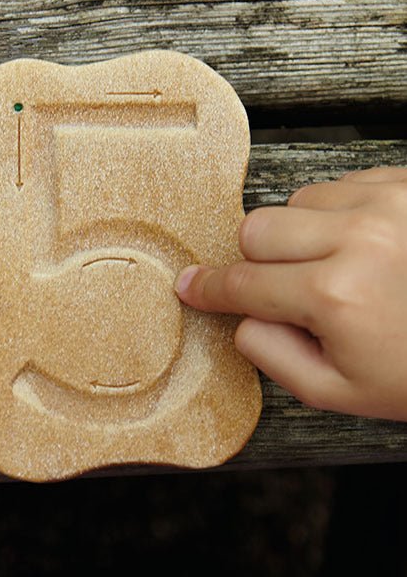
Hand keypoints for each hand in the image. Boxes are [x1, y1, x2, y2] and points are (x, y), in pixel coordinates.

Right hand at [174, 167, 406, 421]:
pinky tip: (366, 247)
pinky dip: (339, 213)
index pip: (244, 285)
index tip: (190, 285)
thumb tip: (239, 316)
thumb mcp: (340, 392)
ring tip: (339, 269)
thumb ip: (273, 357)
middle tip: (283, 289)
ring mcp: (388, 202)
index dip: (208, 288)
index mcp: (336, 296)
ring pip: (298, 202)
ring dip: (302, 235)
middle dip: (256, 261)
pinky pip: (341, 185)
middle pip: (257, 228)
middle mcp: (360, 238)